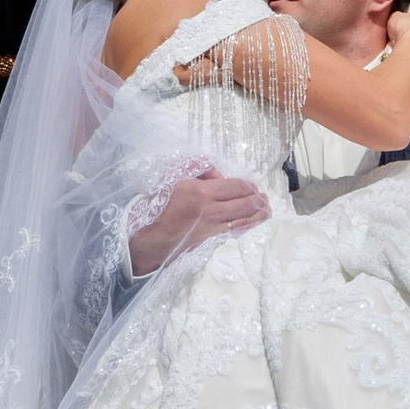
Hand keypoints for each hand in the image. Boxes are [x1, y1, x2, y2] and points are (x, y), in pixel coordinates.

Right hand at [129, 169, 270, 276]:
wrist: (142, 239)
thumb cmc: (152, 205)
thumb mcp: (170, 177)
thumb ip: (194, 168)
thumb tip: (214, 172)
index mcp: (200, 192)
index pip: (235, 186)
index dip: (248, 185)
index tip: (253, 185)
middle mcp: (209, 210)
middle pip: (245, 204)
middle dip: (258, 200)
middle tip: (265, 197)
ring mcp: (210, 227)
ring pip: (242, 220)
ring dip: (257, 215)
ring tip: (267, 210)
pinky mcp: (207, 240)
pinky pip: (232, 231)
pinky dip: (245, 226)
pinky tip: (251, 223)